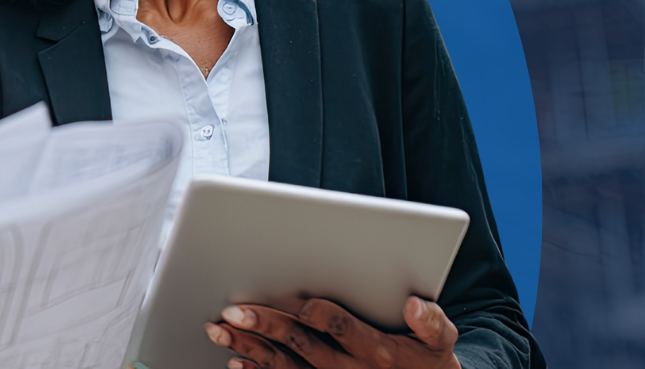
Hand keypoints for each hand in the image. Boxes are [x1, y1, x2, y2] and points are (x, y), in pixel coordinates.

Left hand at [204, 295, 459, 368]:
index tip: (286, 298)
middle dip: (265, 325)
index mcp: (375, 349)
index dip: (309, 311)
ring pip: (283, 364)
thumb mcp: (441, 343)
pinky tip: (236, 360)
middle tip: (233, 311)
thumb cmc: (429, 361)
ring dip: (249, 347)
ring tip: (218, 329)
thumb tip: (414, 305)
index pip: (335, 324)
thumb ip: (432, 323)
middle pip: (299, 343)